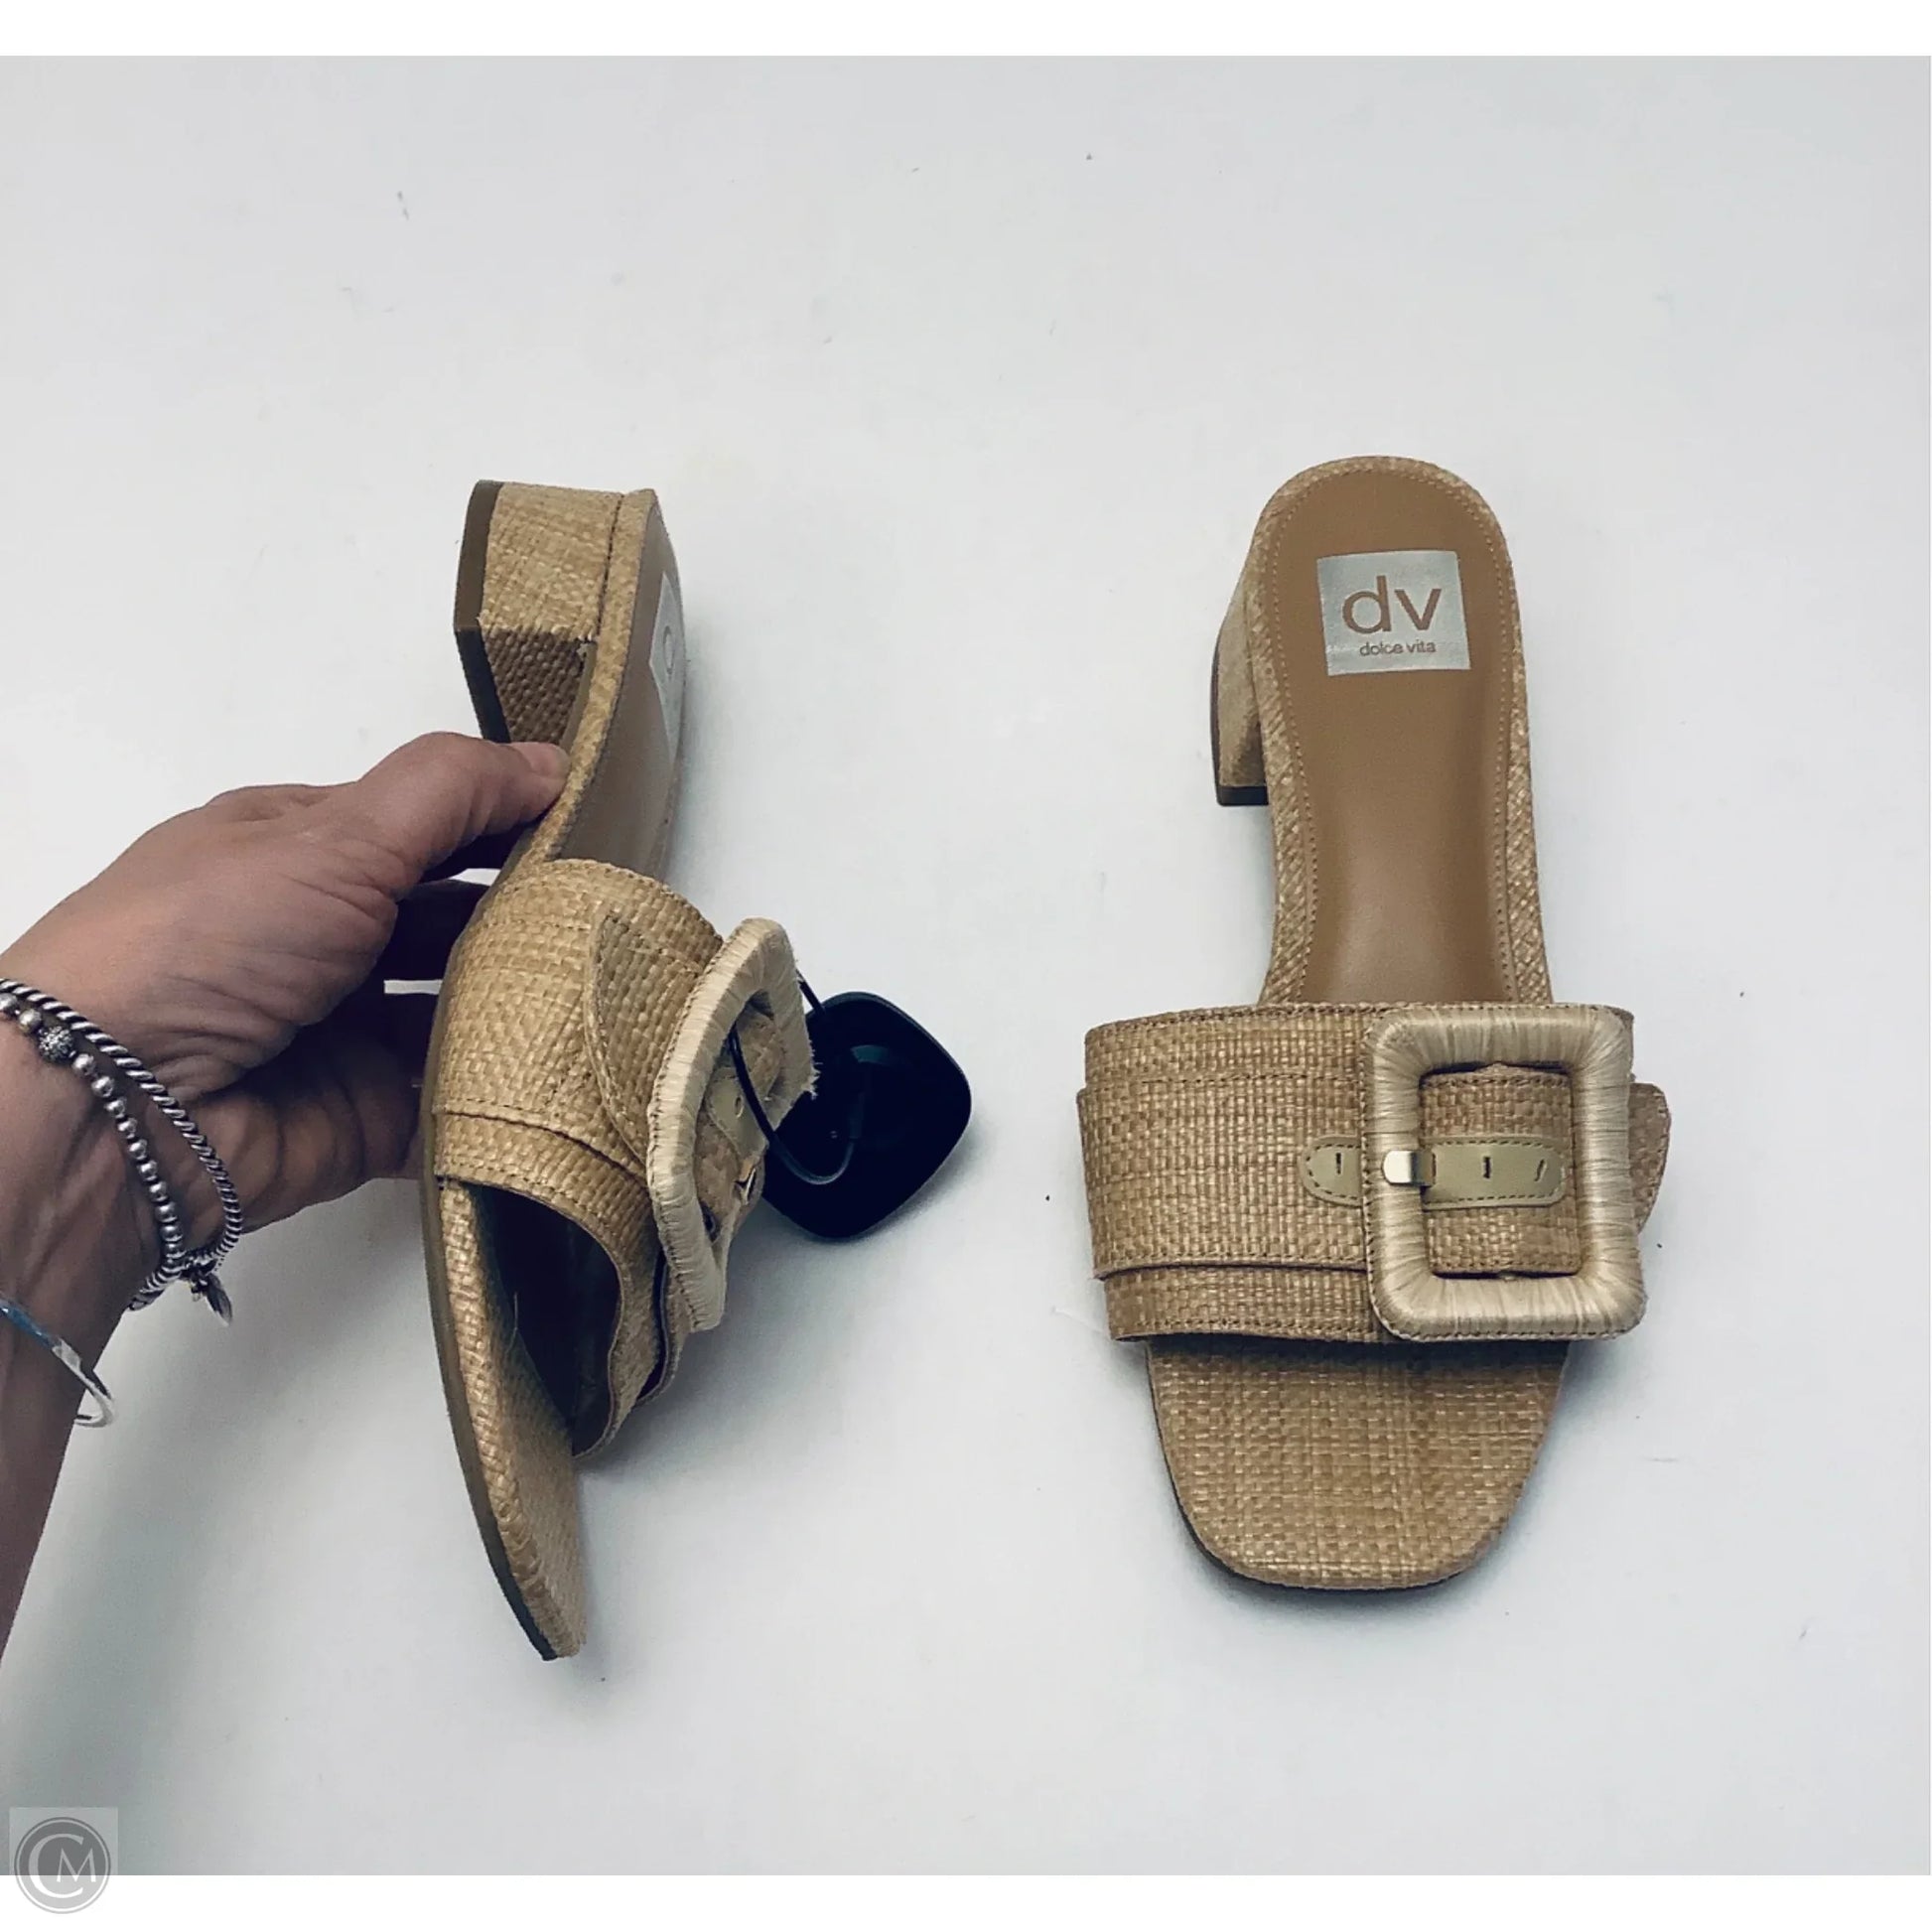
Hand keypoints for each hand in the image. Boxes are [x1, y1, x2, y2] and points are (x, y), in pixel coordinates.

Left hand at [0, 732, 565, 1242]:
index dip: (503, 819)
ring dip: (523, 1003)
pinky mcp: (364, 1119)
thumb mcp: (332, 834)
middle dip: (527, 916)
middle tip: (619, 913)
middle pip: (450, 919)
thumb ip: (450, 792)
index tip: (595, 825)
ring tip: (616, 989)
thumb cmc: (209, 940)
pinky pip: (453, 1102)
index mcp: (298, 852)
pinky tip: (576, 1068)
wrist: (114, 1108)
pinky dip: (504, 1092)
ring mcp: (343, 1032)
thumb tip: (551, 760)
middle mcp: (321, 937)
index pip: (423, 825)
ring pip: (460, 1011)